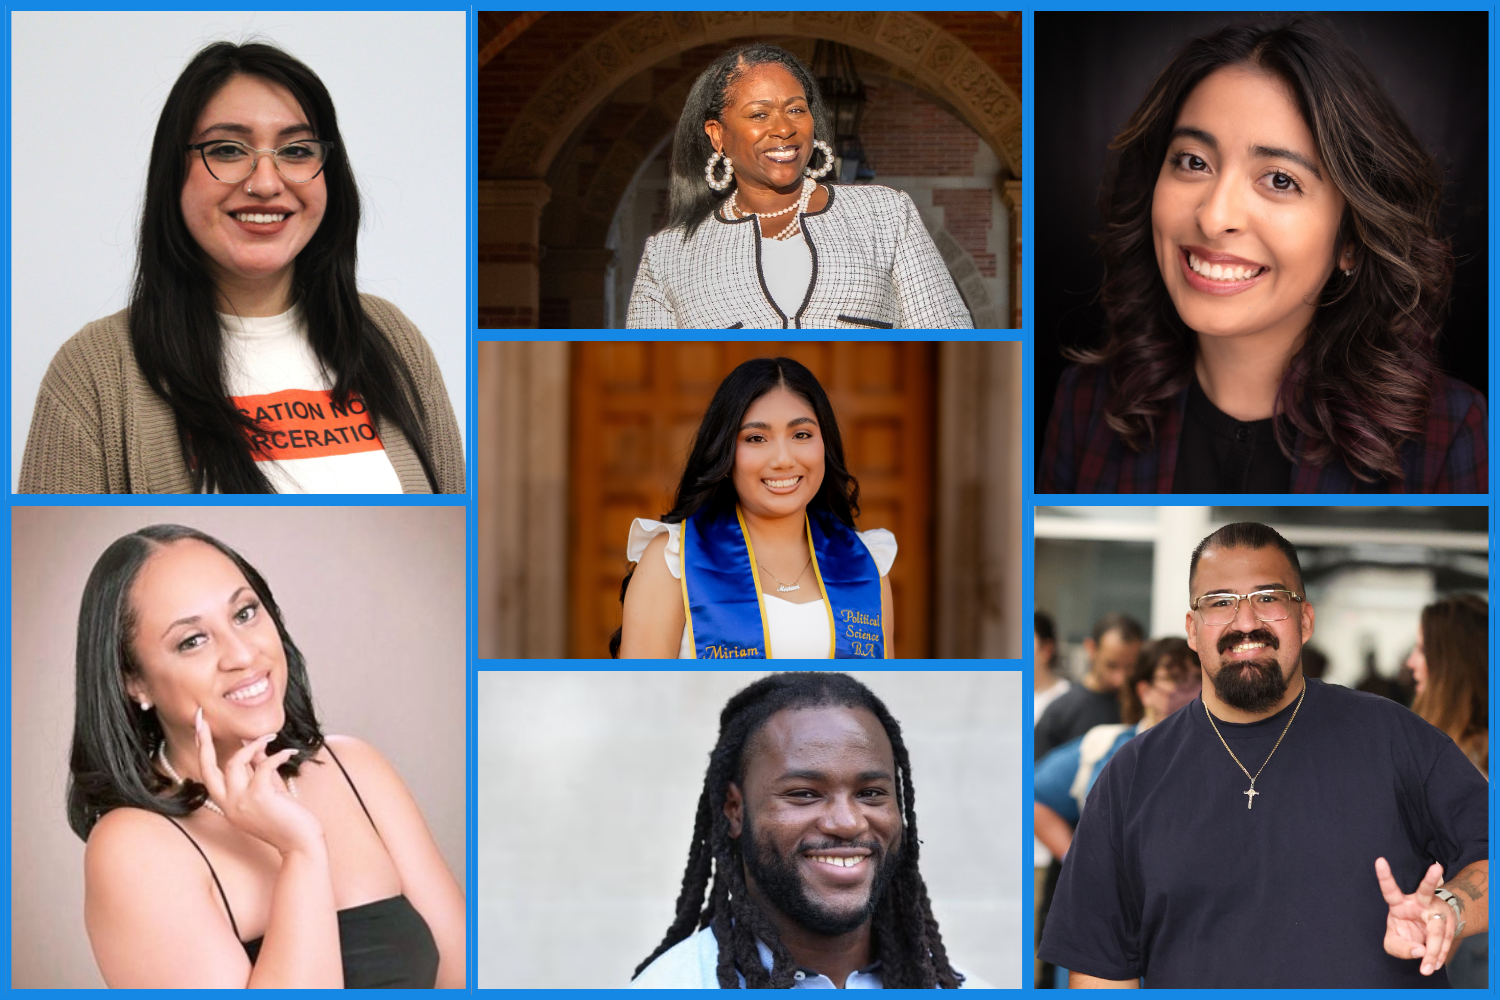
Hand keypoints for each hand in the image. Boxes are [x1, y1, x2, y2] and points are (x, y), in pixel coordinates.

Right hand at [195, 707, 323, 855]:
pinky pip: (264, 765)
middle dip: (204, 741)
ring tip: (271, 736)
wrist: (301, 842)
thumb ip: (257, 770)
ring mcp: (241, 802)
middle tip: (203, 718)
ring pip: (235, 762)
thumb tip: (252, 745)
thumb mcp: (267, 790)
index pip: (207, 774)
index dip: (202, 750)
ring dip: (253, 745)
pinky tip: (289, 752)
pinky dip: (277, 755)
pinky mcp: (259, 797)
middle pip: (208, 768)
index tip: (200, 727)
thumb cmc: (287, 817)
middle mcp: (228, 805)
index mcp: (227, 804)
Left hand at [1375, 857, 1455, 974]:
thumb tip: (1420, 951)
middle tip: (1436, 868)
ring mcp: (1437, 908)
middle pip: (1425, 891)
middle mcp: (1419, 901)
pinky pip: (1446, 939)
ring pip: (1438, 927)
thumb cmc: (1406, 933)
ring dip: (1435, 949)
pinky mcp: (1450, 920)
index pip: (1390, 890)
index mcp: (1399, 903)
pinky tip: (1434, 964)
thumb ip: (1400, 948)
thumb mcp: (1394, 943)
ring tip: (1429, 967)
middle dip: (1431, 879)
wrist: (1428, 937)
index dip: (1384, 876)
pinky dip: (1440, 955)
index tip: (1379, 860)